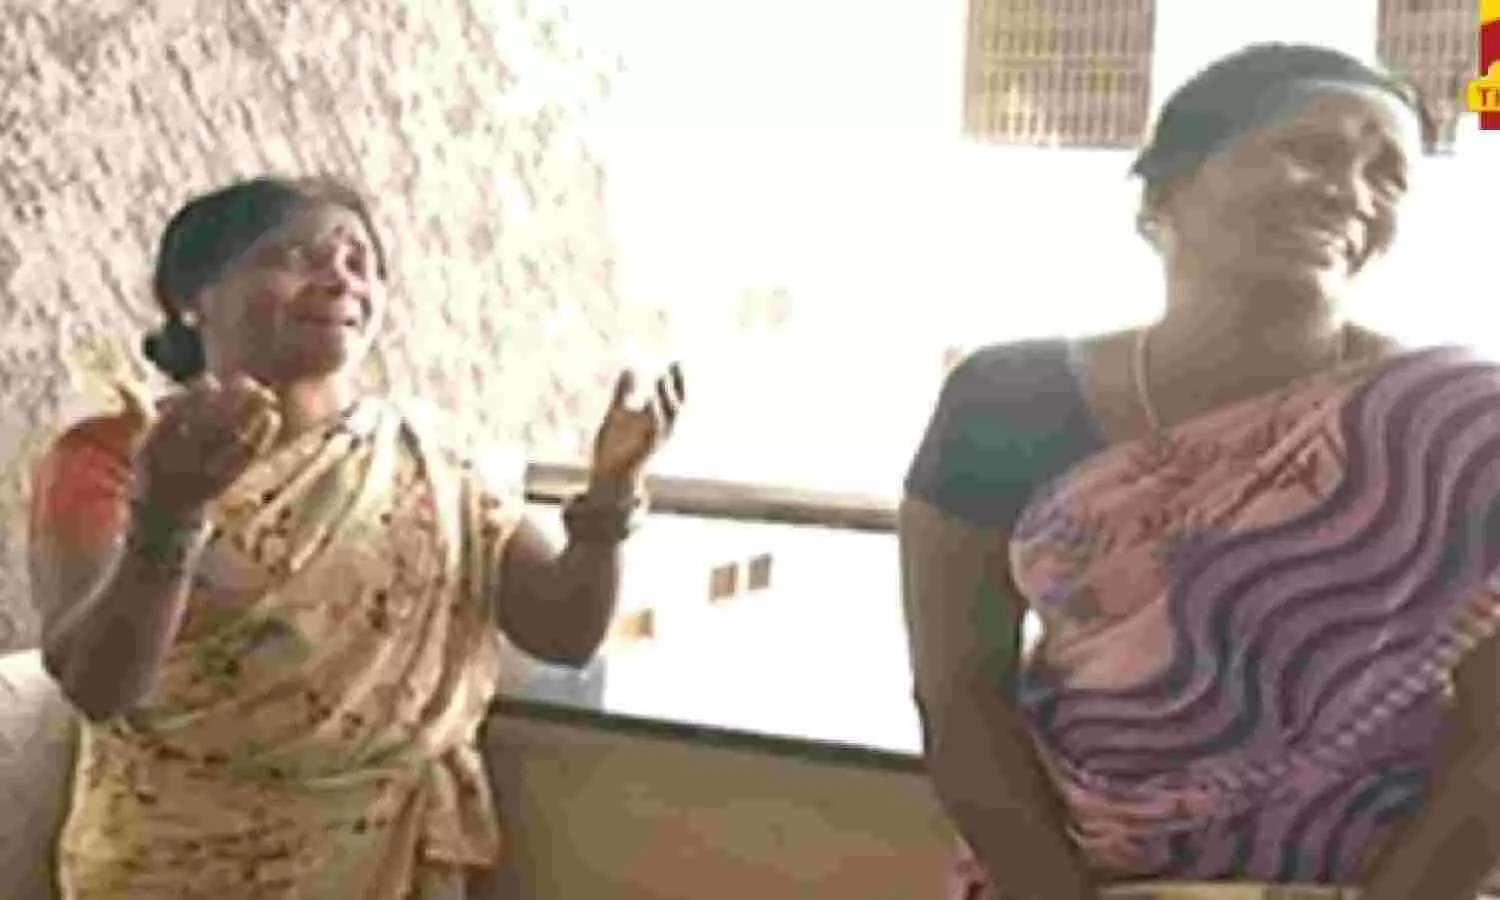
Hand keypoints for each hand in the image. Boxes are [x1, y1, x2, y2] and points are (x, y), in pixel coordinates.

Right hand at [126, 374, 282, 520]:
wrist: (164, 516)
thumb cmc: (154, 468)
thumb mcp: (141, 443)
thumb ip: (138, 410)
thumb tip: (121, 381)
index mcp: (154, 451)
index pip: (174, 420)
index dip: (193, 399)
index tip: (210, 380)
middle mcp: (179, 464)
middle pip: (209, 429)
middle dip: (229, 403)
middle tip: (246, 381)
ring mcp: (205, 475)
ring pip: (232, 442)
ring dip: (251, 416)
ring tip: (266, 394)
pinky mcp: (227, 482)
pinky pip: (246, 459)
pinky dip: (261, 437)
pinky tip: (272, 417)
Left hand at [589, 363, 684, 490]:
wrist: (607, 476)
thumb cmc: (614, 447)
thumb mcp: (618, 413)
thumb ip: (624, 392)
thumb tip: (630, 368)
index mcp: (655, 420)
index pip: (672, 397)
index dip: (677, 380)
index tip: (676, 362)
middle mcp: (660, 430)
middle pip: (677, 405)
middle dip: (677, 386)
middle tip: (674, 366)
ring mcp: (654, 440)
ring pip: (668, 417)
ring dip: (666, 398)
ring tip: (662, 378)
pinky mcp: (644, 450)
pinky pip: (655, 432)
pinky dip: (656, 416)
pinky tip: (651, 399)